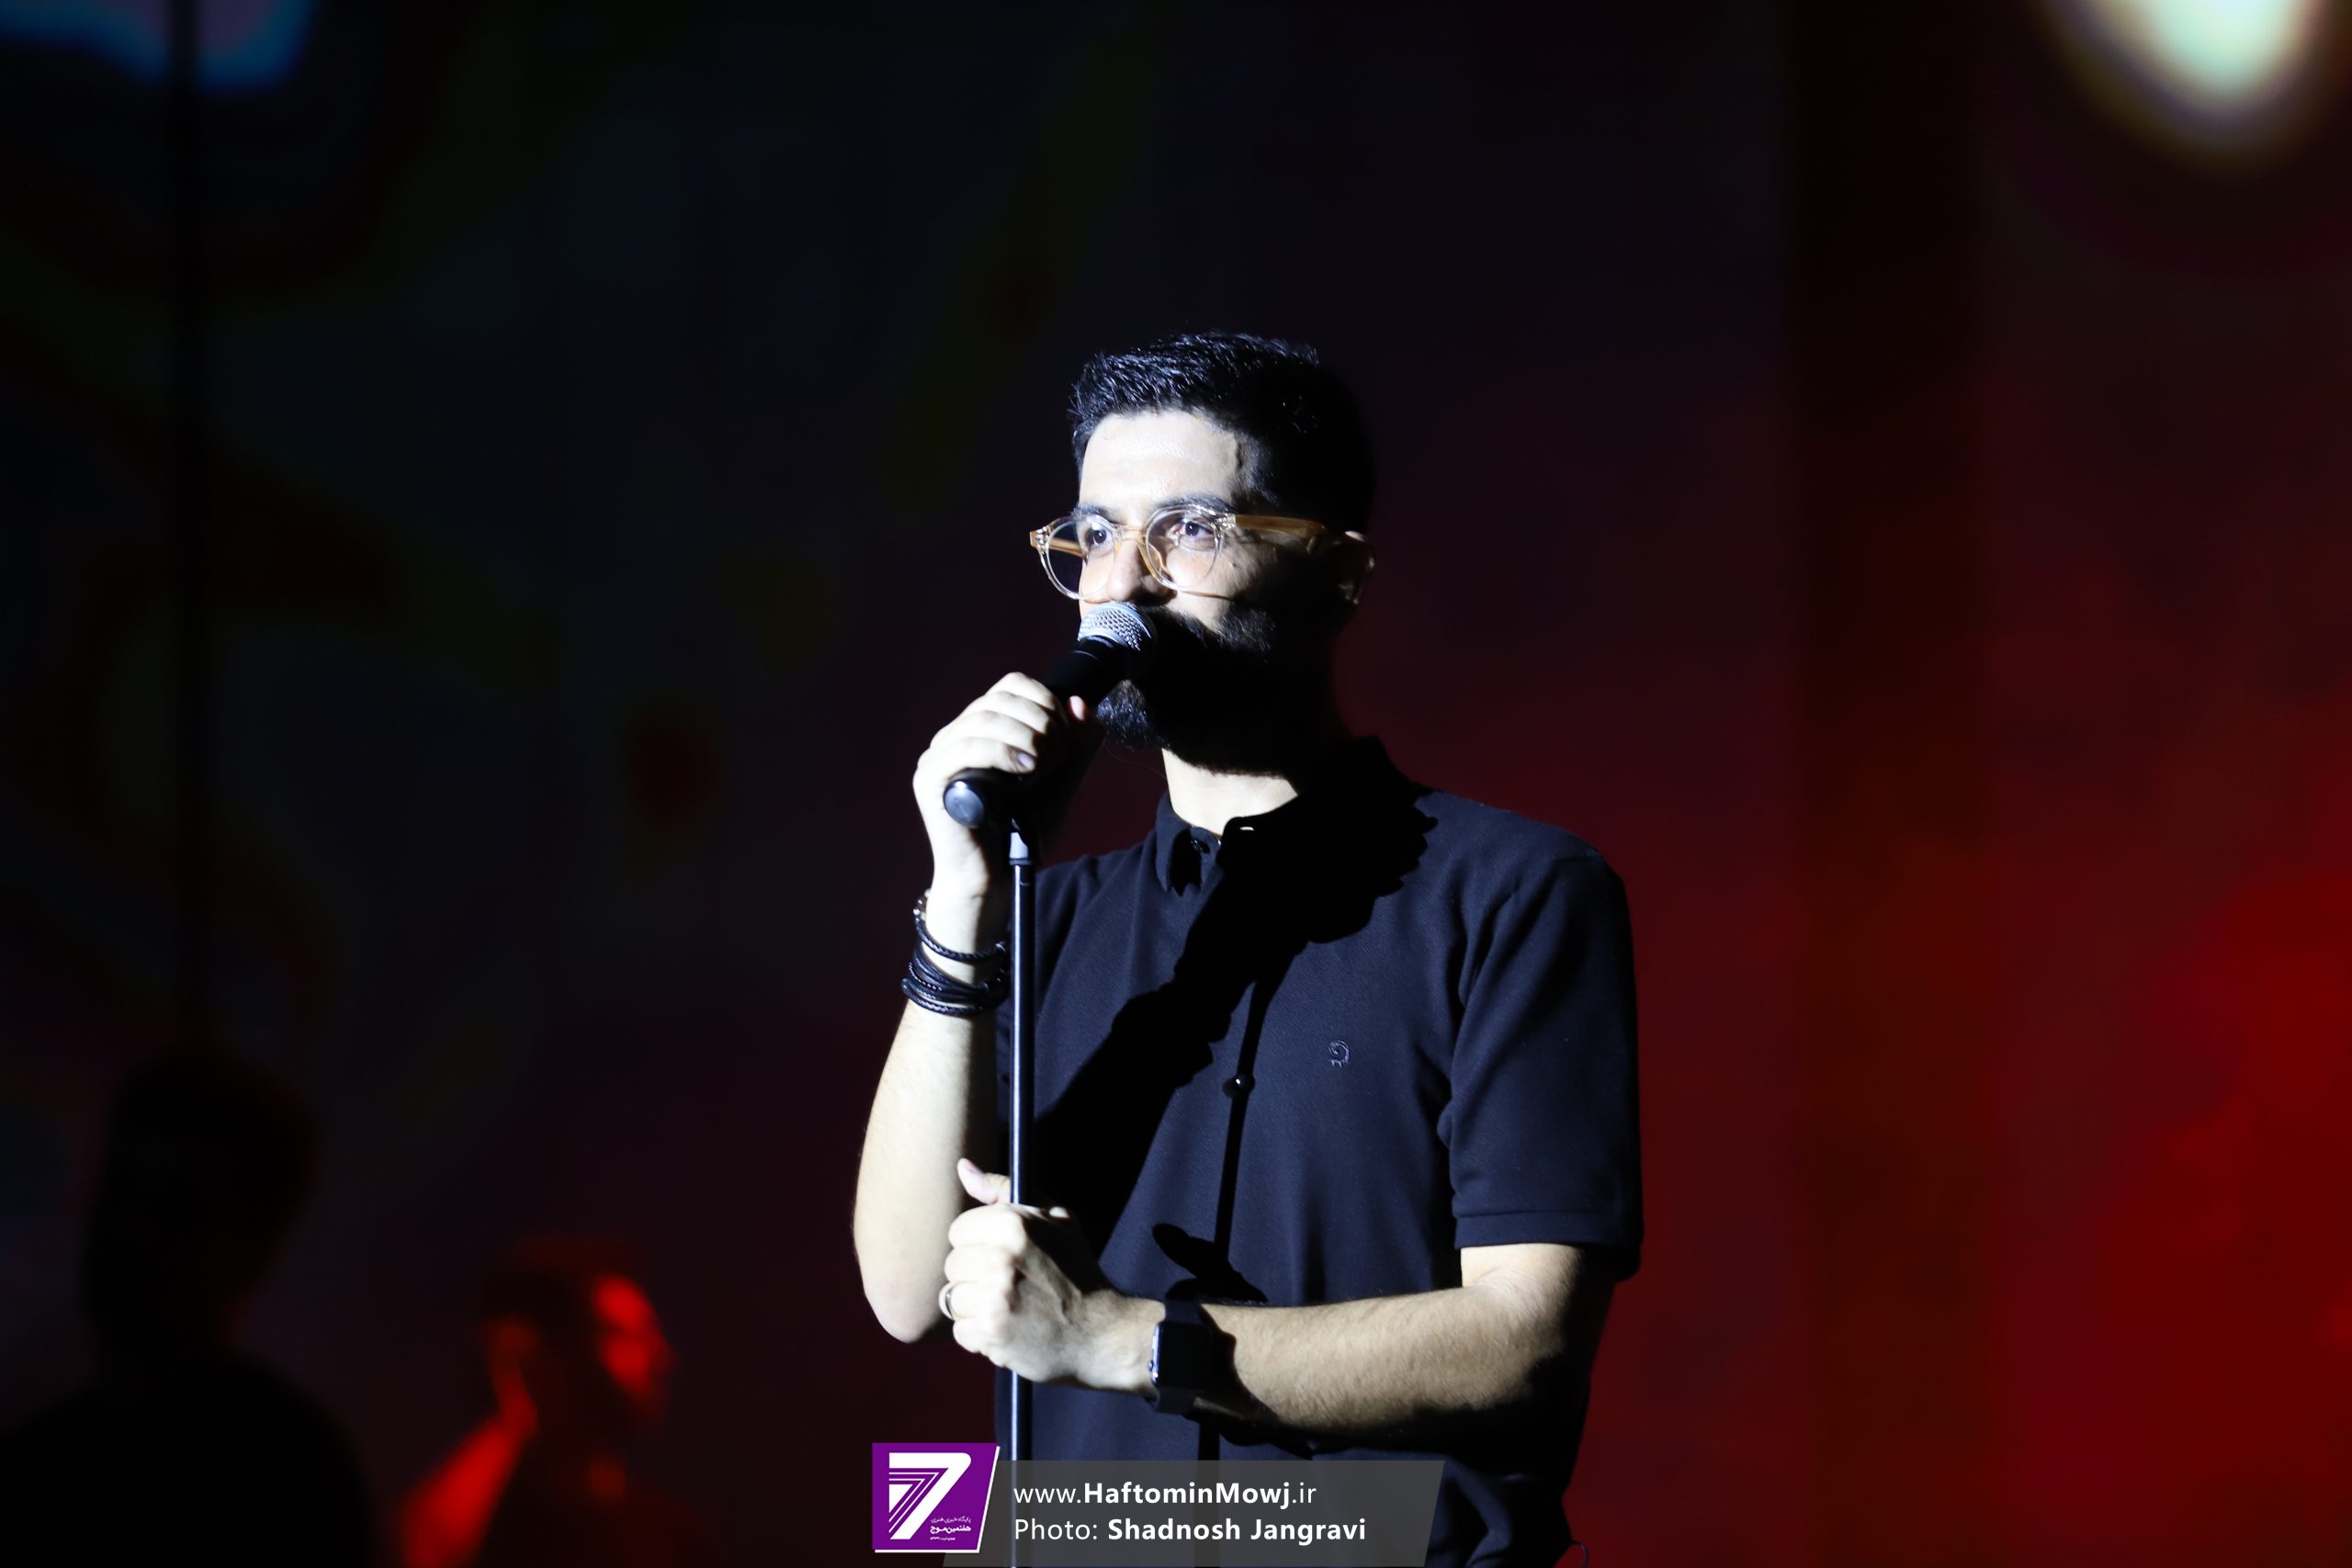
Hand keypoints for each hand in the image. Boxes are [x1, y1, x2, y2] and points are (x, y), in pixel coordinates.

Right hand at [910, 676, 1096, 926]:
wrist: (995, 880)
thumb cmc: (1021, 834)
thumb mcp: (1060, 782)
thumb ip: (1076, 745)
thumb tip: (1078, 702)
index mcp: (981, 730)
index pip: (1010, 686)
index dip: (1043, 699)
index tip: (1066, 734)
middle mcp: (954, 736)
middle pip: (998, 699)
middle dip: (1040, 721)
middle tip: (1058, 755)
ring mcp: (938, 756)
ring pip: (983, 719)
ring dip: (1026, 735)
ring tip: (1046, 764)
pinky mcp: (930, 780)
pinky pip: (966, 748)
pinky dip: (1003, 751)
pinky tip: (1027, 768)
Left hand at [942, 1158, 1148, 1391]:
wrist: (1101, 1331)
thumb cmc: (1075, 1271)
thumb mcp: (1054, 1219)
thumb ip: (1003, 1190)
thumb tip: (963, 1166)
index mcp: (1014, 1224)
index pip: (959, 1230)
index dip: (978, 1244)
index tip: (1001, 1255)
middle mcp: (1001, 1258)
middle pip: (953, 1264)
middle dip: (975, 1275)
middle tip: (1007, 1284)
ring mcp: (995, 1297)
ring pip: (952, 1298)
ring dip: (974, 1307)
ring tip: (1007, 1307)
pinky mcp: (991, 1332)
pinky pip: (960, 1331)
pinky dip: (979, 1335)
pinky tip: (1006, 1329)